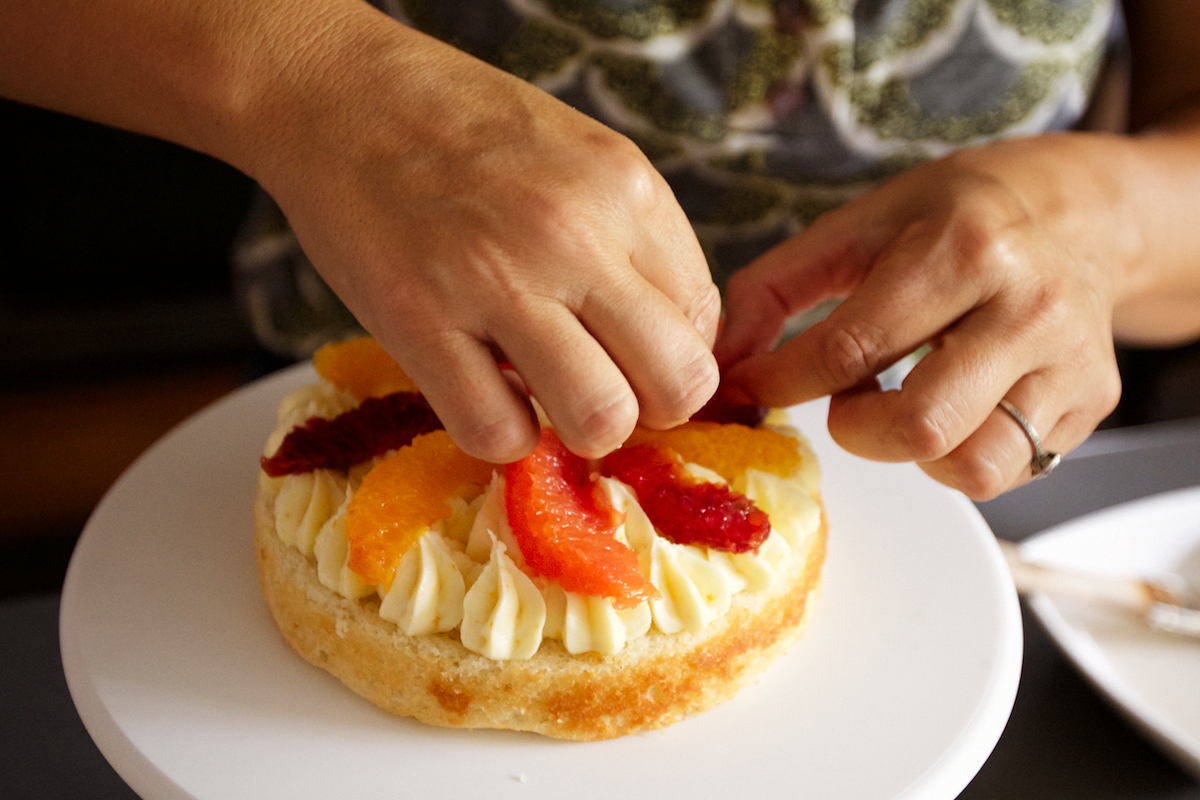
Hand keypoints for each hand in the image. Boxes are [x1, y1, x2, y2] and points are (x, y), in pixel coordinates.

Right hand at [241, 8, 719, 463]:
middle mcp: (573, 234)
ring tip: (547, 397)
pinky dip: (503, 436)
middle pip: (678, 383)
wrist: (340, 94)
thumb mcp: (584, 156)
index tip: (631, 352)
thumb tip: (673, 342)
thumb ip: (637, 242)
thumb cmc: (466, 129)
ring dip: (580, 429)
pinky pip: (498, 434)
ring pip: (600, 419)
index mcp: (625, 189)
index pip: (704, 323)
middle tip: (606, 388)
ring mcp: (495, 280)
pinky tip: (486, 394)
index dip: (673, 354)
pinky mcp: (417, 321)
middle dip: (651, 408)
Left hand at [714, 135, 1129, 499]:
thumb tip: (723, 362)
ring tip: (902, 404)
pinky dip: (957, 457)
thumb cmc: (952, 220)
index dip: (780, 383)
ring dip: (911, 453)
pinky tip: (948, 410)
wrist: (1076, 214)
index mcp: (965, 248)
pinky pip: (1008, 470)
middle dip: (854, 429)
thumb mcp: (857, 226)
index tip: (748, 390)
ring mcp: (1071, 361)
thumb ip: (773, 288)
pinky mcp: (1093, 402)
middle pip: (918, 425)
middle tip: (846, 400)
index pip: (851, 348)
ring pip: (972, 465)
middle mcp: (1030, 306)